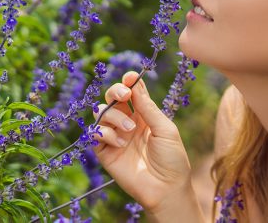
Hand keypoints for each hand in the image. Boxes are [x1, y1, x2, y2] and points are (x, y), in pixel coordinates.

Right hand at [92, 71, 199, 217]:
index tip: (130, 78)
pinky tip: (120, 143)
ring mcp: (116, 137)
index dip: (129, 83)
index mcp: (145, 116)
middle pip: (112, 99)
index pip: (132, 94)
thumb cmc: (172, 159)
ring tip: (130, 129)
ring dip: (114, 116)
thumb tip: (135, 86)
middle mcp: (128, 124)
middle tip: (124, 95)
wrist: (166, 189)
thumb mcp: (165, 129)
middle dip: (115, 92)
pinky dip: (105, 133)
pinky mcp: (105, 152)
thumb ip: (148, 108)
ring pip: (102, 113)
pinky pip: (95, 133)